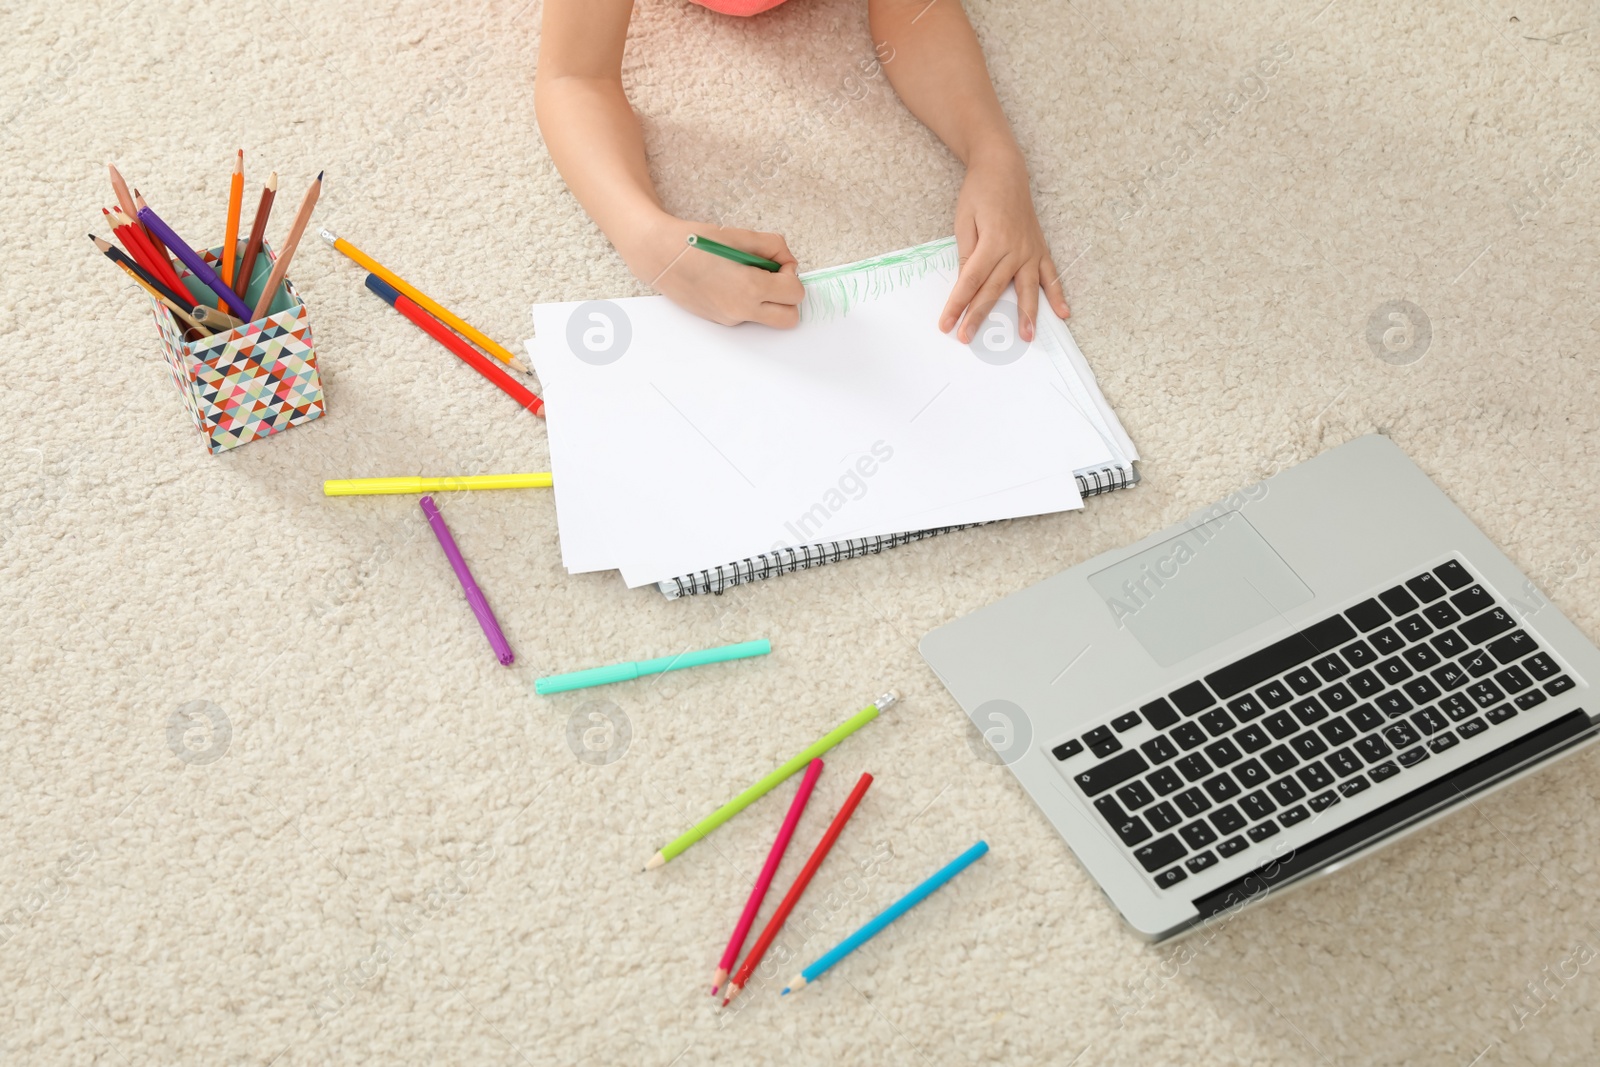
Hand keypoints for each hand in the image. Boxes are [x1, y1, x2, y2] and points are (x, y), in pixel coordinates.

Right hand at [622, 214, 803, 327]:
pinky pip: (747, 316)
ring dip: (769, 301)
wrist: (659, 256)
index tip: (777, 262)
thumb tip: (787, 260)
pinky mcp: (720, 321)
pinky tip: (730, 282)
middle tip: (773, 277)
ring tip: (748, 277)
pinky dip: (748, 302)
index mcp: (750, 288)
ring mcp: (730, 319)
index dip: (791, 274)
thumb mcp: (741, 236)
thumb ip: (773, 246)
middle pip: (789, 319)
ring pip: (768, 319)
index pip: (795, 293)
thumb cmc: (696, 243)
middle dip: (787, 298)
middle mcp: (741, 310)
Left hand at [939, 148, 1069, 343]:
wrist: (1004, 169)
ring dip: (1027, 314)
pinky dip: (1057, 294)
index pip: (970, 280)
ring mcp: (1030, 250)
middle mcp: (1014, 249)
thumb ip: (967, 253)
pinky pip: (1050, 275)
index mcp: (992, 241)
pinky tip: (1063, 313)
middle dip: (979, 315)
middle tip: (968, 338)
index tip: (946, 323)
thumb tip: (966, 282)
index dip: (957, 304)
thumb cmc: (980, 193)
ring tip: (1027, 336)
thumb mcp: (965, 221)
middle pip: (995, 289)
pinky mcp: (1040, 249)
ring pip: (1027, 288)